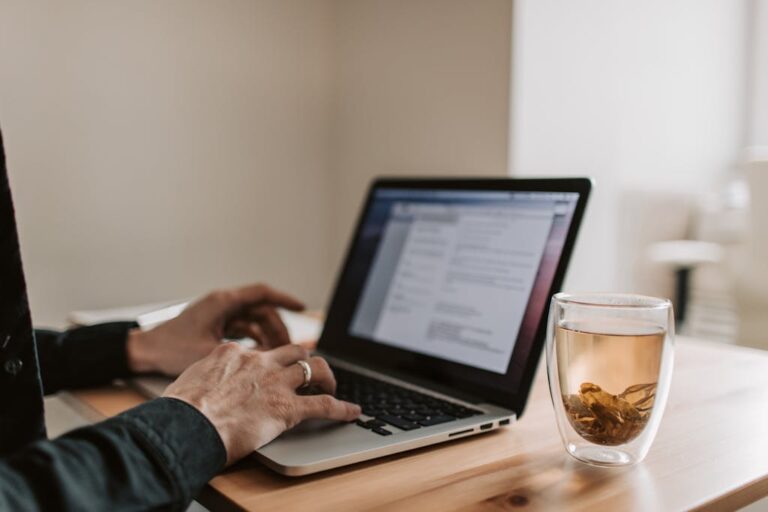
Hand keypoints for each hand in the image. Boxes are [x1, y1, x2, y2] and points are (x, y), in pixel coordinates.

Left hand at [127, 283, 304, 375]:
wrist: (144, 352)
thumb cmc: (171, 349)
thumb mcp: (211, 352)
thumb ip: (243, 354)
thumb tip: (270, 360)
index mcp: (223, 302)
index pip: (262, 293)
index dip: (285, 300)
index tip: (302, 308)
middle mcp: (223, 303)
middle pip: (261, 309)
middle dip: (278, 328)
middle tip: (290, 348)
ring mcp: (219, 314)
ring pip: (253, 320)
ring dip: (267, 335)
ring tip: (277, 355)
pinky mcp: (215, 324)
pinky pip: (243, 327)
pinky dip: (254, 339)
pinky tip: (260, 356)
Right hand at [163, 342, 360, 464]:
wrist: (185, 427)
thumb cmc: (178, 411)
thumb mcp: (188, 382)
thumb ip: (206, 378)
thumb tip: (204, 386)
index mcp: (232, 353)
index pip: (260, 352)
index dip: (270, 362)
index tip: (272, 370)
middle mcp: (259, 362)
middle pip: (294, 351)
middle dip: (305, 359)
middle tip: (310, 372)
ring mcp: (275, 382)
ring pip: (314, 368)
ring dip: (327, 376)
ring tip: (332, 385)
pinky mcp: (287, 408)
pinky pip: (324, 405)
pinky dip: (342, 408)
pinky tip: (353, 412)